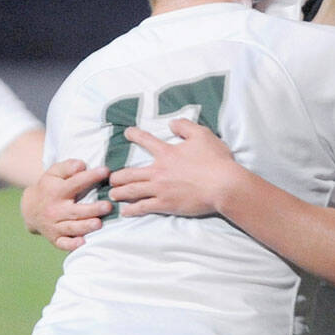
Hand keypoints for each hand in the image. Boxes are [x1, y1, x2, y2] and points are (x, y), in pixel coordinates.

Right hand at [20, 159, 110, 250]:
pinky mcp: (55, 239)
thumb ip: (68, 167)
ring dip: (85, 226)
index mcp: (57, 191)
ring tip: (99, 224)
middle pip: (75, 210)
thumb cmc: (49, 187)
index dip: (90, 177)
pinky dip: (72, 245)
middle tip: (108, 206)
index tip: (105, 171)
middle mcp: (55, 210)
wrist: (30, 208)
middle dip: (92, 209)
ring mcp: (54, 225)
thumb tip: (82, 165)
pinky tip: (83, 243)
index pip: (75, 183)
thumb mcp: (54, 172)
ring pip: (71, 227)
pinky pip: (63, 243)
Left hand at [108, 118, 241, 217]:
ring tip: (112, 194)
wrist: (224, 186)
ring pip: (132, 191)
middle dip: (117, 176)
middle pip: (130, 173)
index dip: (135, 135)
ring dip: (120, 192)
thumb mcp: (202, 135)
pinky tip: (125, 211)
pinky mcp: (165, 205)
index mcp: (167, 153)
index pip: (146, 141)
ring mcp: (160, 189)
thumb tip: (172, 123)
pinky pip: (143, 207)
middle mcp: (159, 171)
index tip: (127, 133)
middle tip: (110, 178)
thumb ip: (185, 126)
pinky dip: (132, 210)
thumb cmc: (215, 160)